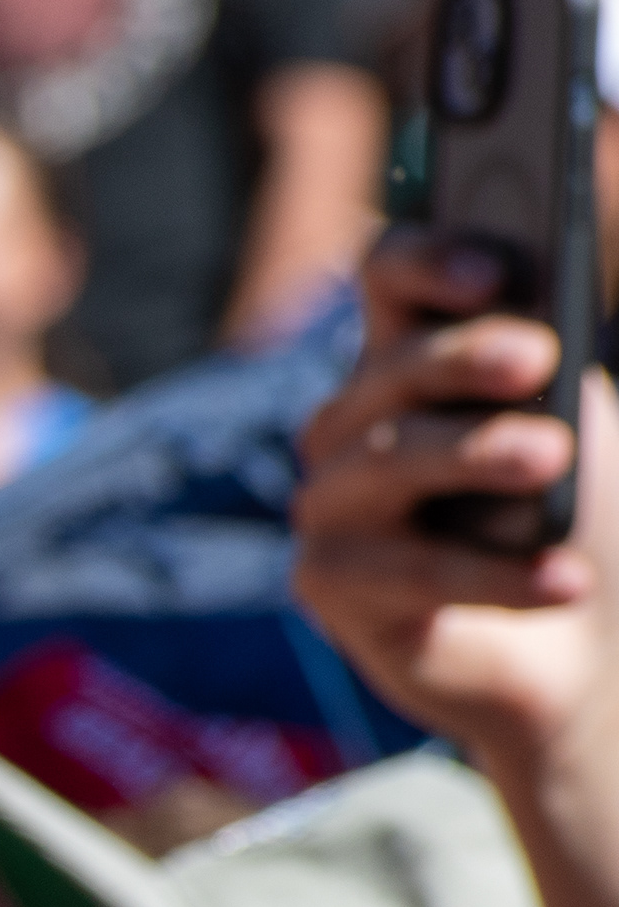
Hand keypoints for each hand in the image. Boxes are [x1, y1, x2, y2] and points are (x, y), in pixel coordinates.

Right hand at [290, 225, 608, 767]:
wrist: (577, 645)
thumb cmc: (569, 516)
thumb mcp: (570, 418)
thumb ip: (536, 365)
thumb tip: (530, 336)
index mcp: (411, 360)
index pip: (387, 277)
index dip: (425, 261)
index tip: (494, 271)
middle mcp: (351, 426)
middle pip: (385, 371)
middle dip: (460, 358)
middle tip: (539, 359)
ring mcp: (331, 506)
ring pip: (386, 462)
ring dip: (473, 454)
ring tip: (550, 458)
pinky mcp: (328, 586)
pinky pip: (408, 571)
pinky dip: (495, 576)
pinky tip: (564, 579)